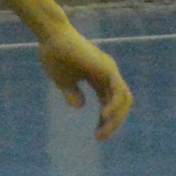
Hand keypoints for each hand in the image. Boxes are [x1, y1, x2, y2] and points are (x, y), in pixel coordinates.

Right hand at [39, 26, 132, 140]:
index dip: (107, 121)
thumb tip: (79, 107)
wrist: (51, 38)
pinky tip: (105, 116)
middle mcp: (109, 75)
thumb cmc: (55, 56)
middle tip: (100, 137)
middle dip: (113, 122)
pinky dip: (114, 104)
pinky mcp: (107, 68)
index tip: (97, 134)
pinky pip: (118, 90)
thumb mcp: (63, 81)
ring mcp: (110, 71)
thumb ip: (72, 94)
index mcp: (100, 79)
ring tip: (102, 131)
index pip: (111, 103)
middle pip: (121, 103)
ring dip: (115, 118)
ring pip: (123, 99)